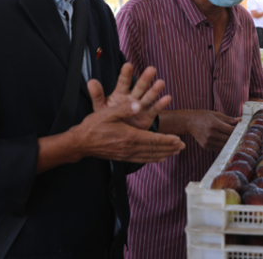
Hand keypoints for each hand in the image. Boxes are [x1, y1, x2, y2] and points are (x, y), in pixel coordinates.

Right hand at [69, 98, 184, 163]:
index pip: (153, 140)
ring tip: (175, 152)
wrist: (80, 143)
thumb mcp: (108, 113)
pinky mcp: (122, 157)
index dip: (167, 140)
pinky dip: (152, 159)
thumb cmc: (93, 126)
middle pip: (154, 149)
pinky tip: (159, 159)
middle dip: (170, 148)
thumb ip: (124, 109)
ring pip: (149, 156)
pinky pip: (141, 159)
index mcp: (129, 136)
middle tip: (182, 146)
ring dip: (164, 154)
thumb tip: (139, 105)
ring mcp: (126, 154)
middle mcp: (129, 147)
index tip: (178, 139)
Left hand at [88, 64, 169, 130]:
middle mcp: (132, 98)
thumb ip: (97, 96)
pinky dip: (161, 104)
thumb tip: (90, 81)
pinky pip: (154, 110)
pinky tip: (167, 98)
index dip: (125, 74)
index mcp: (120, 95)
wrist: (115, 136)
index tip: (128, 65)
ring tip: (161, 82)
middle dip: (144, 79)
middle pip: (139, 87)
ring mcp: (140, 107)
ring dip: (155, 90)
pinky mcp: (147, 116)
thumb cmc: (108, 119)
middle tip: (151, 69)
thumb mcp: (100, 108)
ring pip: (148, 97)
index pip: (123, 83)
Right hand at [186, 110, 240, 151]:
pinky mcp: (206, 146)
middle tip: (240, 134)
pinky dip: (224, 145)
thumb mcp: (216, 114)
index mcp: (214, 124)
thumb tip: (240, 120)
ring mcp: (208, 142)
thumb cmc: (203, 116)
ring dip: (230, 142)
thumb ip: (228, 119)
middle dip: (235, 137)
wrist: (190, 122)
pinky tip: (225, 141)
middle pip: (229, 139)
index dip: (237, 130)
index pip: (230, 130)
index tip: (242, 129)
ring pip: (225, 145)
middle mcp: (211, 134)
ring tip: (233, 138)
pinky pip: (219, 148)